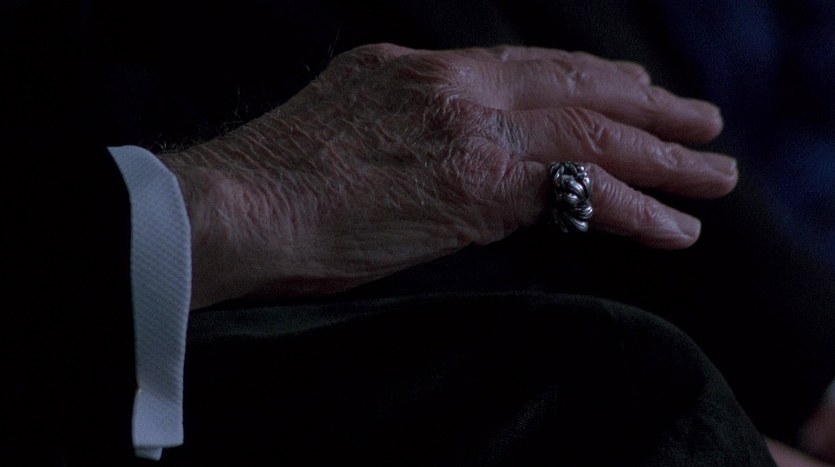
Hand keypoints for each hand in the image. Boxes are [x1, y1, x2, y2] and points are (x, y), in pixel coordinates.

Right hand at [161, 43, 737, 307]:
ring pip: (592, 131)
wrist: (235, 204)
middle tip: (699, 120)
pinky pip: (580, 190)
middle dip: (645, 105)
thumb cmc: (274, 183)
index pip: (523, 68)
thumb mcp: (348, 127)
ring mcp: (469, 128)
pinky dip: (636, 208)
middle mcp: (451, 85)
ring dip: (661, 155)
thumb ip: (410, 129)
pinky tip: (675, 226)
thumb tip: (451, 159)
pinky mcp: (479, 184)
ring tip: (712, 171)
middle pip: (572, 85)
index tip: (630, 92)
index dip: (585, 80)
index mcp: (416, 67)